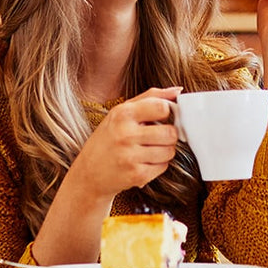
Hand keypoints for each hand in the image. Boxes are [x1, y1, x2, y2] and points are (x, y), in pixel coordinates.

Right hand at [66, 87, 182, 198]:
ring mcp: (131, 156)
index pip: (162, 107)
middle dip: (168, 134)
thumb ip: (151, 97)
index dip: (168, 112)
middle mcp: (125, 135)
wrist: (89, 173)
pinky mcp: (137, 175)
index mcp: (122, 114)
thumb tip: (178, 91)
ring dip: (165, 150)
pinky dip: (158, 164)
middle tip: (158, 136)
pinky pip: (164, 166)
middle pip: (170, 132)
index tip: (163, 117)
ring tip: (150, 149)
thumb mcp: (121, 112)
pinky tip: (145, 161)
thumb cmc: (108, 139)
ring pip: (170, 151)